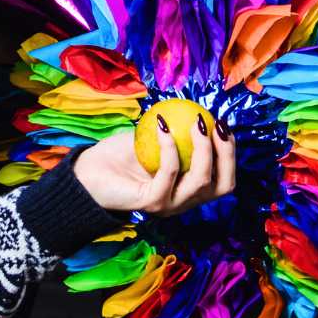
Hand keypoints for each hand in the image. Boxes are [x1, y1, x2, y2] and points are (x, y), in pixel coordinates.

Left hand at [73, 112, 235, 217]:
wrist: (86, 173)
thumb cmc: (120, 155)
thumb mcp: (155, 139)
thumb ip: (178, 132)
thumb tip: (202, 111)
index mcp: (188, 190)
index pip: (223, 179)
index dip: (230, 154)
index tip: (223, 124)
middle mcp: (184, 202)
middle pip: (222, 185)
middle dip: (227, 154)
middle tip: (217, 125)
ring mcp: (169, 206)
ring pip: (201, 181)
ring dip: (203, 148)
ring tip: (195, 122)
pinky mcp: (151, 203)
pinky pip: (169, 173)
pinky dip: (169, 147)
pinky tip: (163, 126)